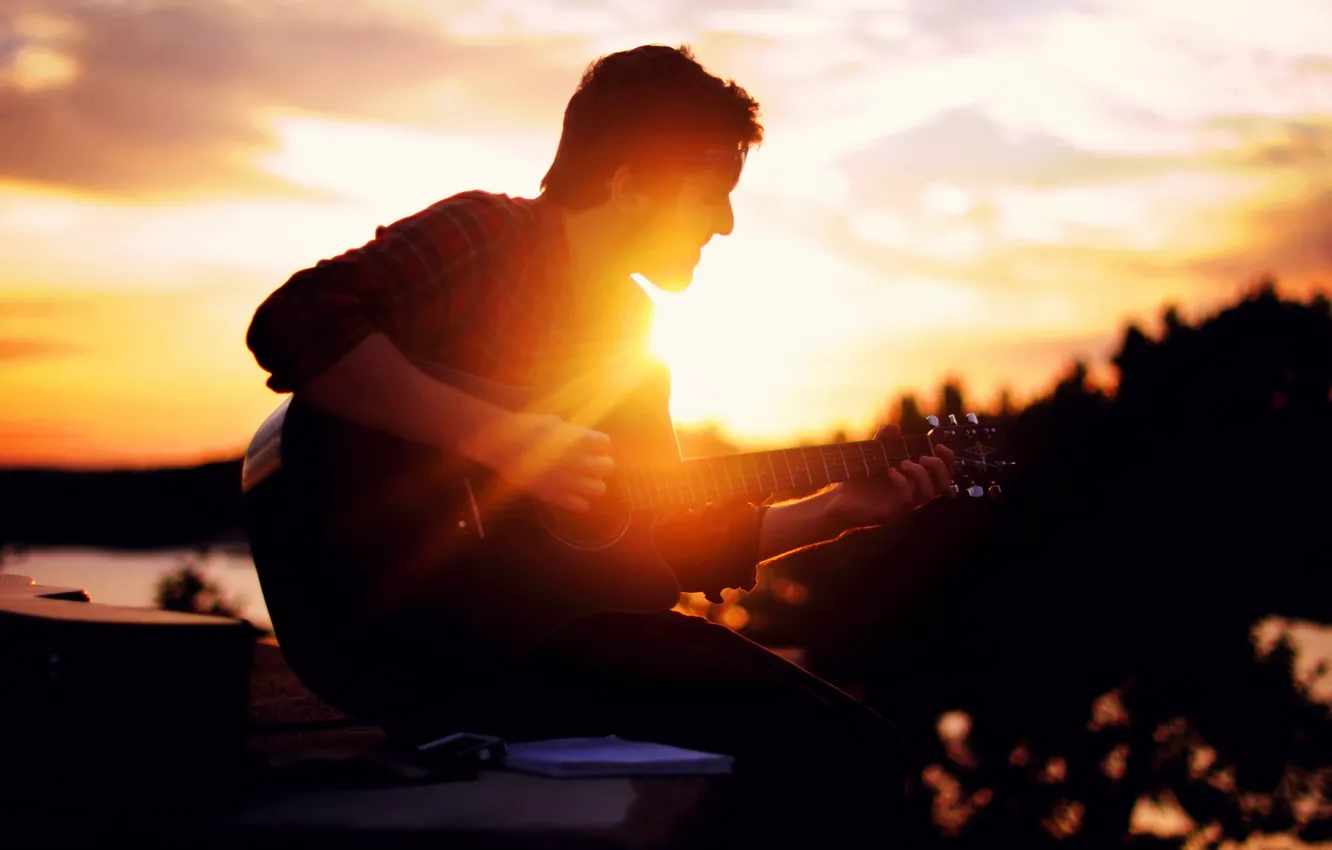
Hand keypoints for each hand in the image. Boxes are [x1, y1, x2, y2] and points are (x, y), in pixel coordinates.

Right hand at [462, 412, 613, 512]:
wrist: (501, 444)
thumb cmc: (525, 427)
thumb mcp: (552, 421)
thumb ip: (571, 431)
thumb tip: (579, 437)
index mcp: (577, 439)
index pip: (604, 443)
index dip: (600, 444)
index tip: (592, 445)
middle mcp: (577, 460)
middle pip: (607, 467)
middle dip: (602, 464)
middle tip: (592, 463)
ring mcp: (566, 480)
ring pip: (598, 489)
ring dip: (594, 483)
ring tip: (583, 480)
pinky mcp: (553, 495)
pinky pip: (580, 506)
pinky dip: (580, 501)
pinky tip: (571, 493)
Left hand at [826, 423, 956, 527]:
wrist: (837, 501)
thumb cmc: (858, 481)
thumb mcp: (872, 456)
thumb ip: (883, 440)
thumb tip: (895, 427)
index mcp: (913, 482)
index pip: (943, 474)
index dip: (947, 460)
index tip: (938, 445)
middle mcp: (912, 494)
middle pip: (944, 485)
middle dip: (939, 467)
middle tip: (923, 457)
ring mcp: (903, 505)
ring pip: (929, 493)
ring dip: (921, 474)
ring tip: (904, 463)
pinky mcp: (891, 512)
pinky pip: (907, 499)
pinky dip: (902, 482)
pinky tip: (890, 472)